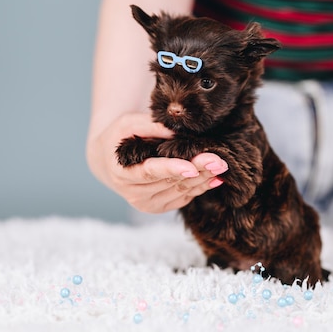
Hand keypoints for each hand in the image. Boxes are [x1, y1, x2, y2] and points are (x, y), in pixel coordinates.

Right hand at [87, 112, 227, 212]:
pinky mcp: (160, 207)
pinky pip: (184, 198)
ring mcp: (147, 204)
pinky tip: (215, 179)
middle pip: (172, 182)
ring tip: (221, 167)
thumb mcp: (129, 124)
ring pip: (181, 192)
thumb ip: (151, 126)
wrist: (111, 160)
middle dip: (197, 170)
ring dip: (203, 179)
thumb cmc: (121, 137)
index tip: (192, 167)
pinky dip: (200, 188)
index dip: (172, 169)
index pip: (151, 172)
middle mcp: (135, 194)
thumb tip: (175, 130)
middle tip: (219, 161)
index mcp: (123, 173)